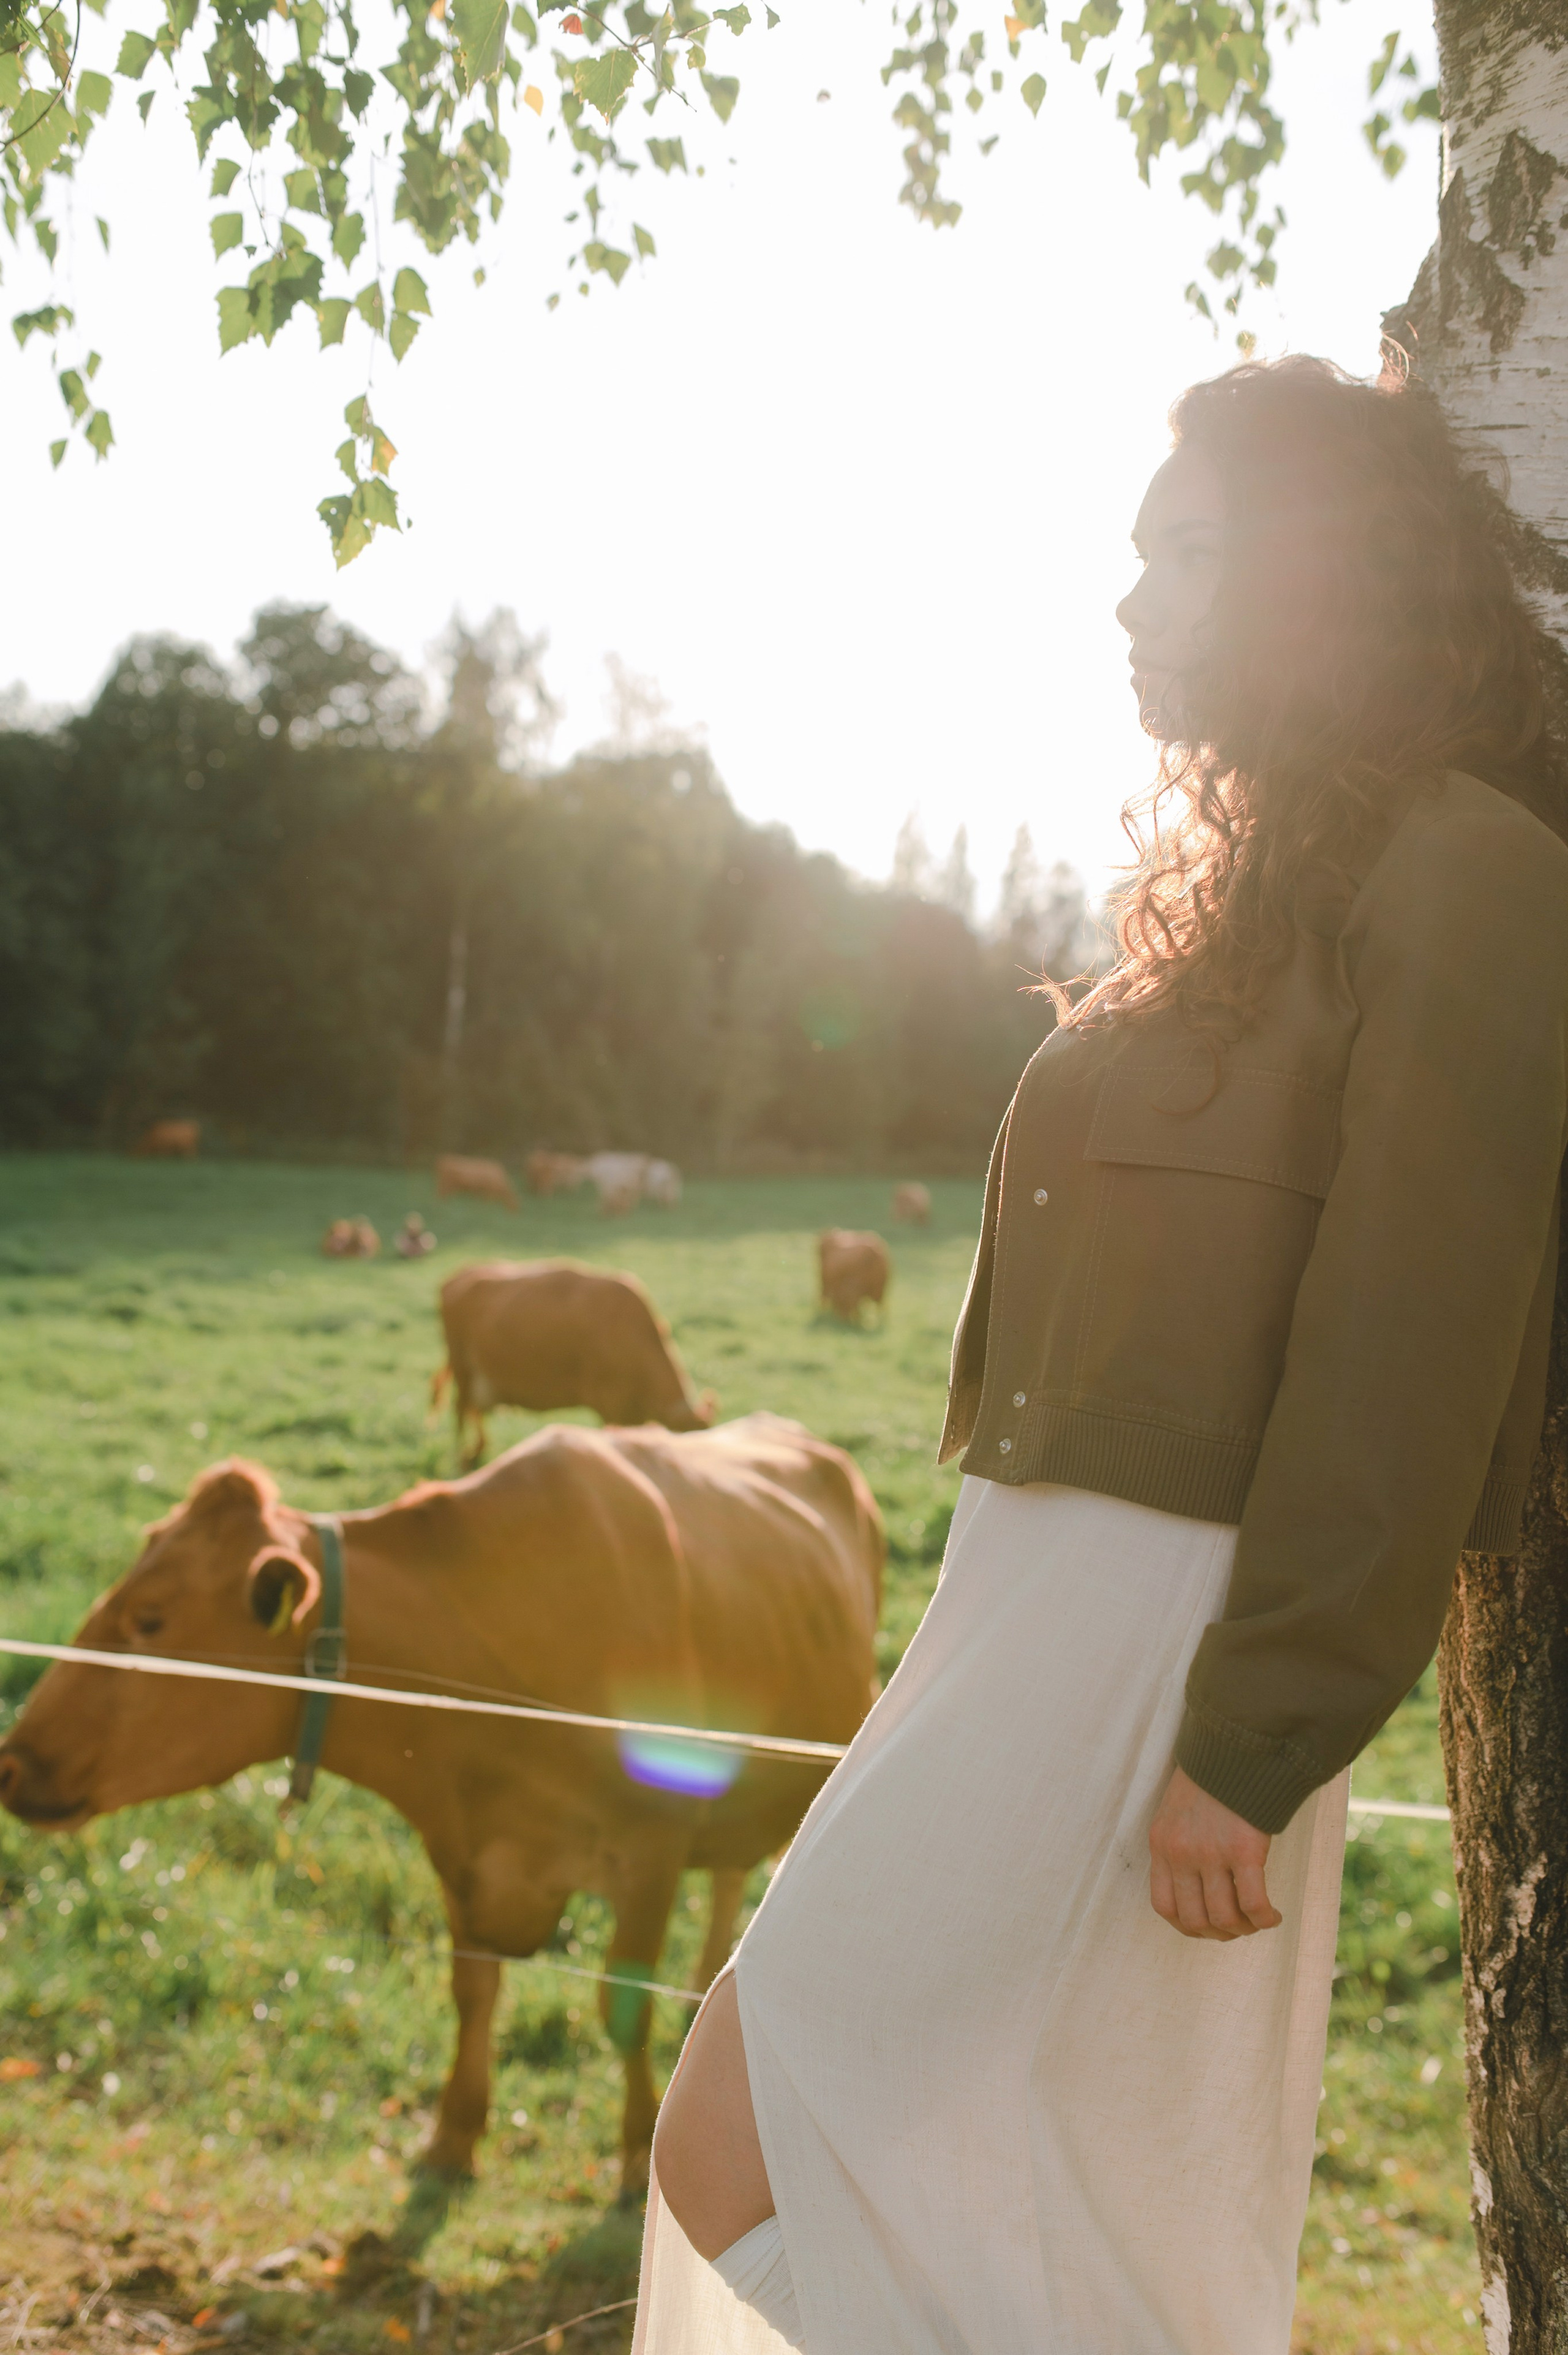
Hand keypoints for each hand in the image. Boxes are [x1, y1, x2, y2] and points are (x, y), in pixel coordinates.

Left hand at [1148, 1766, 1280, 1939]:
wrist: (1233, 1748)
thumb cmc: (1209, 1781)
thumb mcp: (1176, 1813)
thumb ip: (1179, 1848)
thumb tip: (1196, 1888)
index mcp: (1161, 1845)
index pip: (1164, 1906)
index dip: (1188, 1927)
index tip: (1208, 1928)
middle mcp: (1181, 1854)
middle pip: (1195, 1920)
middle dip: (1219, 1934)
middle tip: (1239, 1928)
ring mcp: (1210, 1854)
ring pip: (1224, 1918)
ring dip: (1244, 1929)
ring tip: (1258, 1921)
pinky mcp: (1243, 1850)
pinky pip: (1253, 1904)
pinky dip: (1265, 1919)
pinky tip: (1274, 1915)